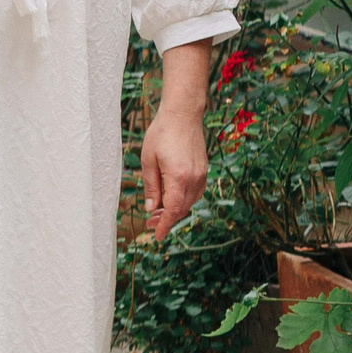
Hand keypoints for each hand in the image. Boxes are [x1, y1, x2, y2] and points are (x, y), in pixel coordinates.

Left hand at [142, 107, 206, 238]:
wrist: (183, 115)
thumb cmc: (161, 134)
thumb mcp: (148, 161)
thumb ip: (151, 187)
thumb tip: (151, 209)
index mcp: (179, 177)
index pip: (172, 210)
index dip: (164, 225)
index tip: (157, 237)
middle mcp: (194, 179)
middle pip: (181, 208)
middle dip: (166, 219)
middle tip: (149, 223)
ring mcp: (202, 175)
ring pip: (189, 202)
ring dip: (174, 210)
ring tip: (156, 212)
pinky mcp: (204, 171)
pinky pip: (195, 193)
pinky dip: (183, 200)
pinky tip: (171, 199)